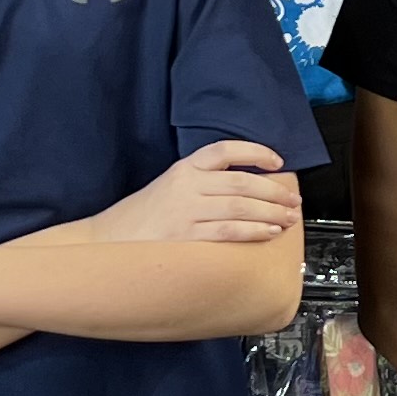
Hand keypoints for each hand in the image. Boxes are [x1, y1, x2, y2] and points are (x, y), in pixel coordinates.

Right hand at [87, 142, 303, 246]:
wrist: (103, 244)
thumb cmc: (139, 220)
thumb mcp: (167, 188)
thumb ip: (200, 184)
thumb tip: (246, 189)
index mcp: (183, 170)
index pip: (225, 151)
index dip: (256, 153)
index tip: (277, 162)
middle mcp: (186, 186)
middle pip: (242, 182)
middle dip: (274, 191)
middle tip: (293, 201)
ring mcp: (185, 212)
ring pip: (241, 206)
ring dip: (271, 212)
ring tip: (288, 218)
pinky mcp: (185, 238)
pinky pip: (229, 231)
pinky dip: (254, 230)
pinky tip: (269, 233)